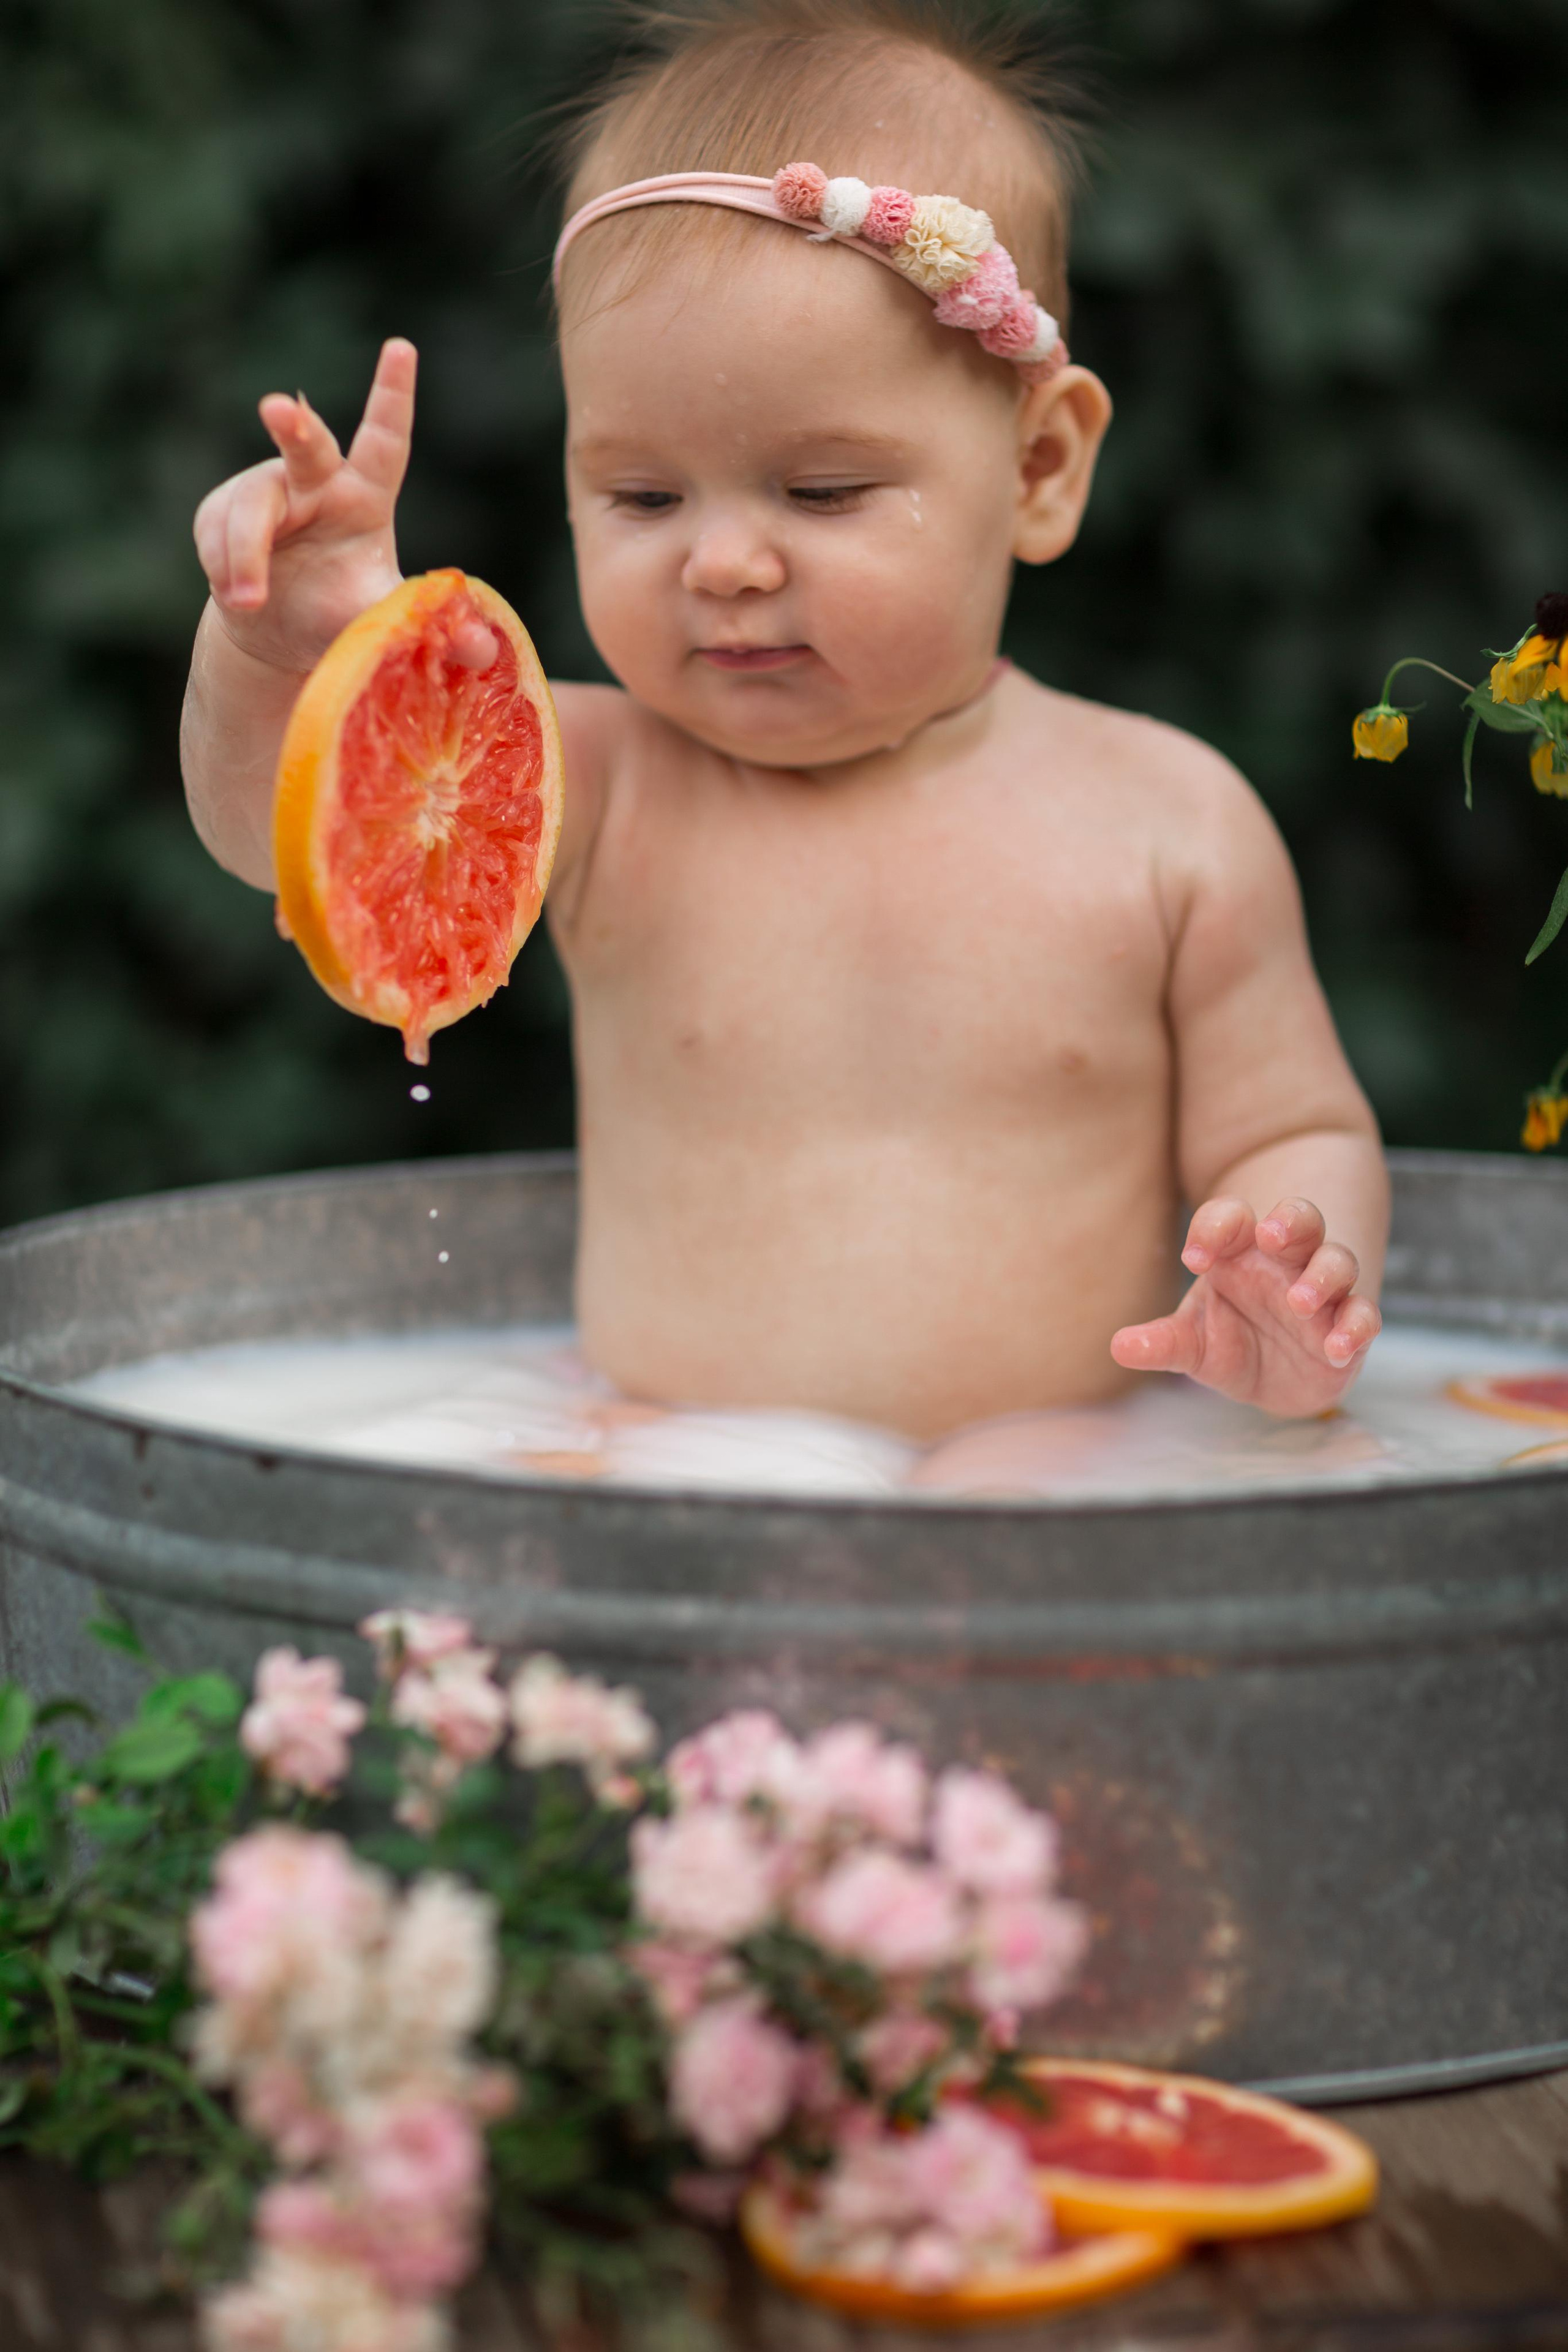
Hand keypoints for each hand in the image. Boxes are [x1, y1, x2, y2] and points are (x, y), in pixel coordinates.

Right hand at [192, 338, 424, 675]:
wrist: (275, 634)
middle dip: (293, 426)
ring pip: (250, 506)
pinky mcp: (221, 508)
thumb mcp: (380, 619)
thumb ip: (427, 627)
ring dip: (245, 557)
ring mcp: (267, 490)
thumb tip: (487, 651)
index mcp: (366, 497)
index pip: (385, 441)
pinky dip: (224, 570)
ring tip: (251, 603)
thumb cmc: (336, 614)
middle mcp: (317, 481)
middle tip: (279, 408)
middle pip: (306, 446)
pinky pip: (216, 531)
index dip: (392, 396)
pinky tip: (239, 598)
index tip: (402, 348)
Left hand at [1109, 1197, 1382, 1417]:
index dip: (1214, 1227)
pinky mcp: (1347, 1327)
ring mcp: (1323, 1292)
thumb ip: (1163, 1342)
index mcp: (1241, 1253)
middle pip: (1300, 1219)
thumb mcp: (1192, 1342)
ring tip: (1299, 1300)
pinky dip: (1356, 1326)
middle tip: (1271, 1236)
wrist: (1276, 1374)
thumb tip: (1120, 1346)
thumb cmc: (1230, 1339)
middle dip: (1290, 1221)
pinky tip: (1338, 1345)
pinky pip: (1364, 1315)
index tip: (1193, 1258)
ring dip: (1323, 1276)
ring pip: (1336, 1261)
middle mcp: (1286, 1263)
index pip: (1231, 1218)